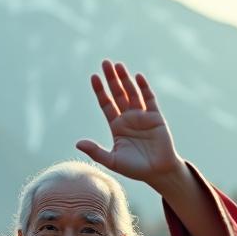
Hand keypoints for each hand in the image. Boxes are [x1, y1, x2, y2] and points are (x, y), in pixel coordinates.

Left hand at [78, 59, 182, 186]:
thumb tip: (77, 143)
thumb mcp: (112, 161)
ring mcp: (142, 116)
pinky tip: (138, 77)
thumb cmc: (135, 168)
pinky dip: (144, 88)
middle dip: (112, 79)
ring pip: (132, 93)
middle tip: (105, 63)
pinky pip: (149, 99)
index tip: (93, 77)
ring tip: (118, 65)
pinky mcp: (156, 117)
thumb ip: (96, 152)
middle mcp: (128, 118)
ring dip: (125, 79)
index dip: (100, 90)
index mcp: (117, 126)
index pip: (106, 104)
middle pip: (118, 94)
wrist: (158, 172)